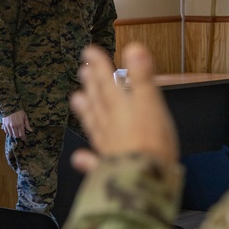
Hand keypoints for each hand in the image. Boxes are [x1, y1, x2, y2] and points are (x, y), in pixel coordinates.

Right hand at [2, 110, 31, 139]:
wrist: (9, 106)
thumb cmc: (19, 111)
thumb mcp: (25, 116)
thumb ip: (27, 124)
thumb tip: (31, 130)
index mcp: (20, 124)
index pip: (22, 134)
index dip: (24, 138)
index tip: (25, 139)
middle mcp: (13, 126)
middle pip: (16, 136)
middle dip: (19, 136)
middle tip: (20, 134)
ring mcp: (8, 126)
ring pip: (11, 134)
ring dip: (14, 134)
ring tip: (16, 132)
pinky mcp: (4, 125)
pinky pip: (6, 132)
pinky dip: (9, 132)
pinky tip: (11, 130)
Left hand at [69, 43, 178, 172]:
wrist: (143, 181)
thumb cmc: (151, 142)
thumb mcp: (151, 104)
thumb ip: (142, 76)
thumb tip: (133, 48)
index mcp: (120, 107)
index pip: (107, 81)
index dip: (99, 65)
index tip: (88, 51)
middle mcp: (109, 125)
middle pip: (98, 101)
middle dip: (91, 85)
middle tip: (82, 70)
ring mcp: (107, 147)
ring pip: (94, 125)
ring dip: (85, 111)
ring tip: (76, 100)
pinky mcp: (109, 168)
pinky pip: (95, 160)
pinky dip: (86, 158)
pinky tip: (79, 157)